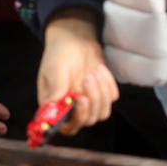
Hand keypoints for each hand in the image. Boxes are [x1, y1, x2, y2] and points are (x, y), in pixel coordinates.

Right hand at [39, 9, 119, 134]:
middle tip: (88, 78)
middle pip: (87, 120)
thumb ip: (56, 88)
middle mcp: (71, 108)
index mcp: (54, 105)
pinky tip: (98, 68)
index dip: (75, 119)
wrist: (75, 39)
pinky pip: (112, 98)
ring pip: (102, 112)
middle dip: (92, 100)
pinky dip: (108, 83)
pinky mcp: (102, 95)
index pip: (65, 126)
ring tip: (93, 72)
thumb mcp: (54, 69)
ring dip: (101, 92)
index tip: (81, 100)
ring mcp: (88, 102)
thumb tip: (55, 105)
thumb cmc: (59, 54)